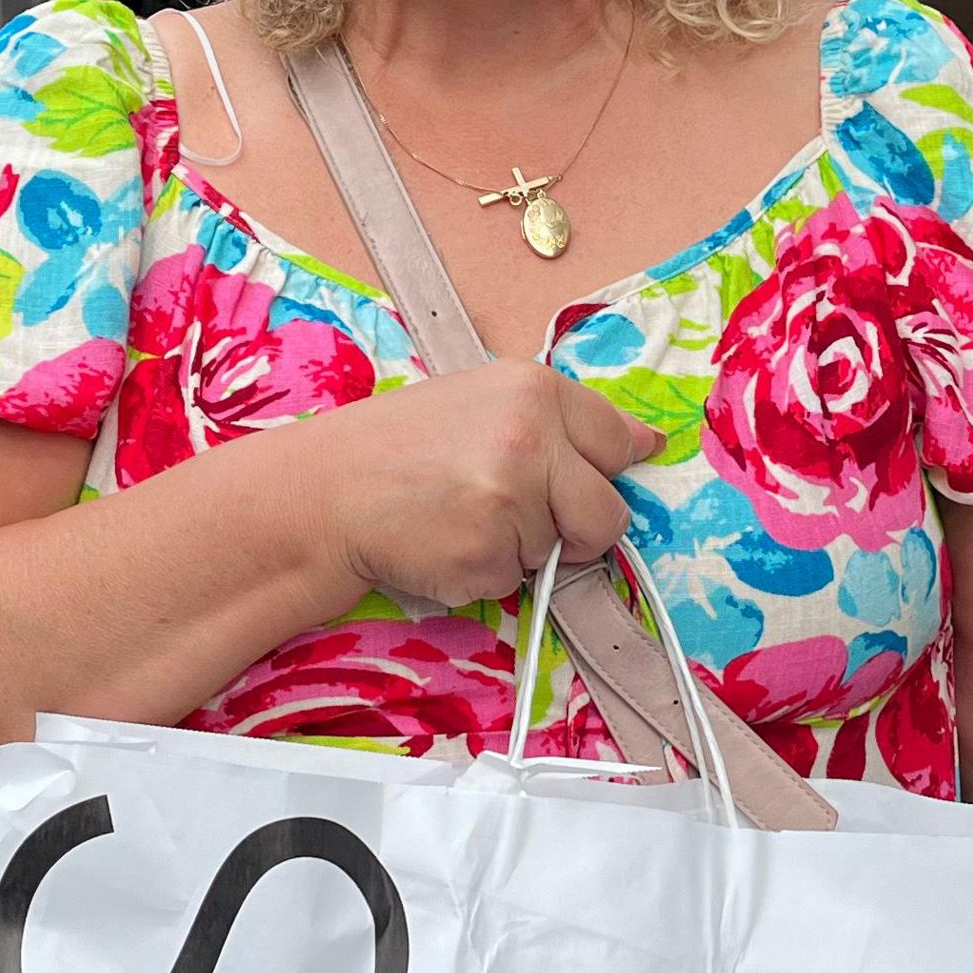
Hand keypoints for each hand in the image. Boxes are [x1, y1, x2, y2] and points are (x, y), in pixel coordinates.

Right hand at [302, 360, 661, 610]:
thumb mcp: (483, 402)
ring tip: (462, 518)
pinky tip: (444, 542)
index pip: (618, 441)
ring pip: (557, 553)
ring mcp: (510, 500)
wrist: (326, 490)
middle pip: (607, 513)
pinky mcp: (487, 554)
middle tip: (521, 517)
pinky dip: (483, 574)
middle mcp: (530, 439)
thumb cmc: (401, 446)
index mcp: (534, 390)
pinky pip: (514, 583)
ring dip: (519, 550)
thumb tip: (645, 444)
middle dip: (579, 531)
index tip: (591, 481)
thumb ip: (559, 423)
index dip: (606, 472)